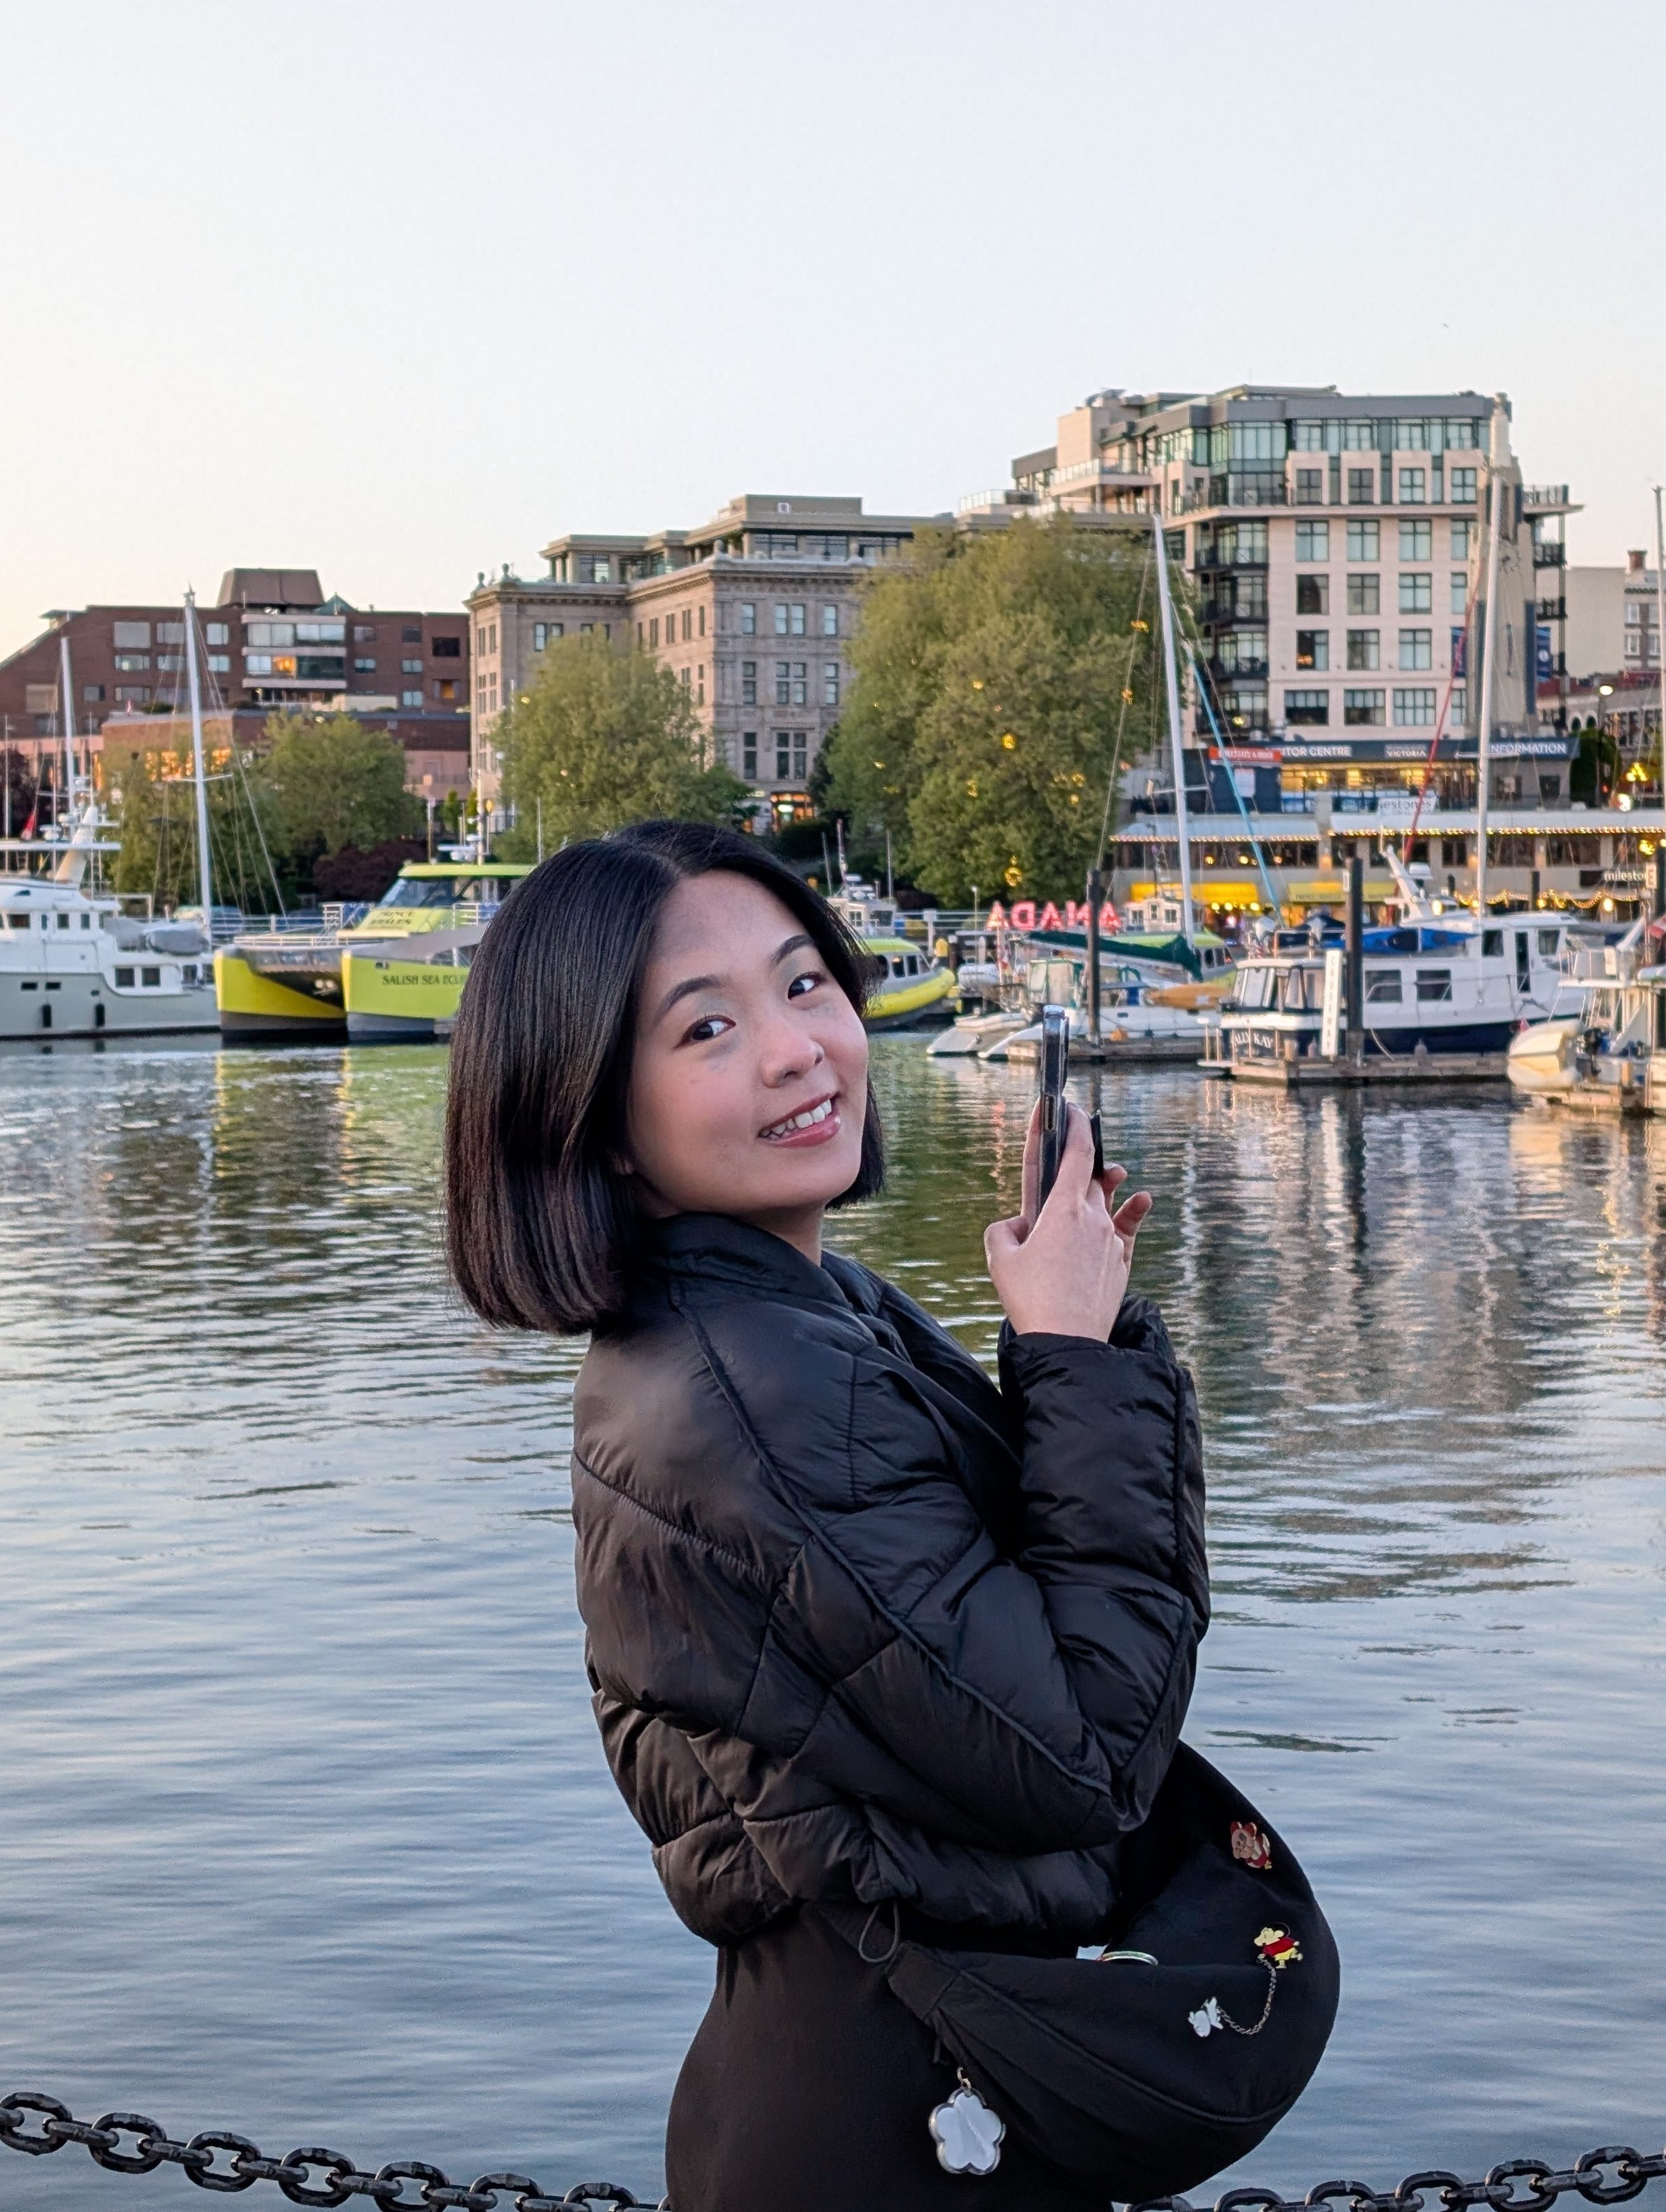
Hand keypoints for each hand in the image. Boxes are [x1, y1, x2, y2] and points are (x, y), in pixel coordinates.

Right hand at [983, 1102, 1151, 1340]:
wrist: (1068, 1343)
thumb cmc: (1031, 1300)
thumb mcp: (1000, 1258)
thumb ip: (1004, 1228)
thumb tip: (1019, 1225)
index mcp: (1063, 1209)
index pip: (1077, 1152)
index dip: (1074, 1124)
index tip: (1070, 1106)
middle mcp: (1093, 1218)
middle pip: (1089, 1177)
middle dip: (1079, 1162)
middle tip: (1068, 1150)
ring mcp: (1111, 1240)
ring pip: (1104, 1204)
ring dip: (1100, 1189)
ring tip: (1109, 1174)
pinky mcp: (1122, 1262)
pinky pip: (1126, 1228)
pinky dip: (1130, 1212)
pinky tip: (1141, 1198)